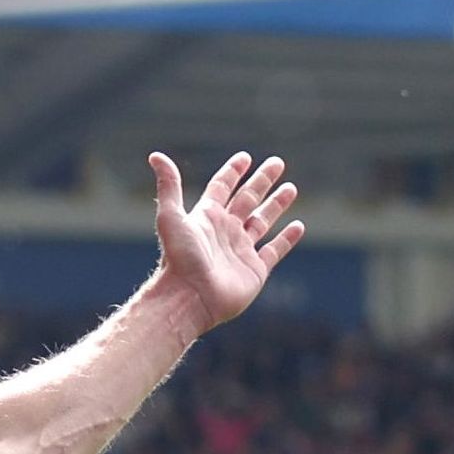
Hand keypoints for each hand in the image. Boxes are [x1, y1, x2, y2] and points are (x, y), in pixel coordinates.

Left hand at [146, 151, 304, 332]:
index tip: (246, 158)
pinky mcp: (255, 270)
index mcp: (208, 216)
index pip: (223, 187)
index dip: (233, 172)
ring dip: (277, 205)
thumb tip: (155, 155)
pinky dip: (287, 239)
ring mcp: (241, 250)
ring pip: (263, 221)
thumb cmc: (179, 258)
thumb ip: (169, 185)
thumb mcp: (171, 216)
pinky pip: (275, 250)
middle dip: (262, 181)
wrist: (190, 297)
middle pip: (248, 199)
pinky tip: (298, 226)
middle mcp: (225, 231)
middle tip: (278, 162)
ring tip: (291, 188)